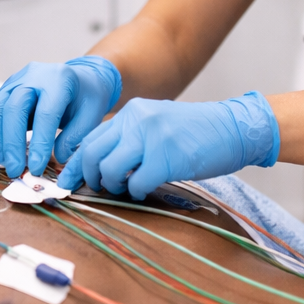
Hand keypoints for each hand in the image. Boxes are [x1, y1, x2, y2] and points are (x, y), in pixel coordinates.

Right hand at [0, 56, 122, 177]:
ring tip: (6, 163)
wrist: (77, 79)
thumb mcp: (92, 114)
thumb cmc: (85, 98)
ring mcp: (14, 82)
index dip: (40, 143)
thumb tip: (58, 157)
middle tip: (15, 170)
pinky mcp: (3, 91)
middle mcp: (33, 76)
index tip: (37, 168)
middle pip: (14, 108)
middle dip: (12, 143)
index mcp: (59, 80)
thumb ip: (76, 136)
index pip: (45, 113)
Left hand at [56, 92, 279, 199]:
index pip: (90, 138)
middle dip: (89, 177)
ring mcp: (151, 137)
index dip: (76, 164)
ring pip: (109, 169)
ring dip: (113, 186)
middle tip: (99, 189)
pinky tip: (146, 189)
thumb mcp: (156, 125)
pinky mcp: (166, 157)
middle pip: (91, 153)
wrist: (233, 129)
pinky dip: (136, 192)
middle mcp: (137, 120)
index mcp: (131, 112)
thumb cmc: (195, 133)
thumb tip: (99, 165)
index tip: (69, 181)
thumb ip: (129, 138)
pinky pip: (135, 184)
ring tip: (125, 188)